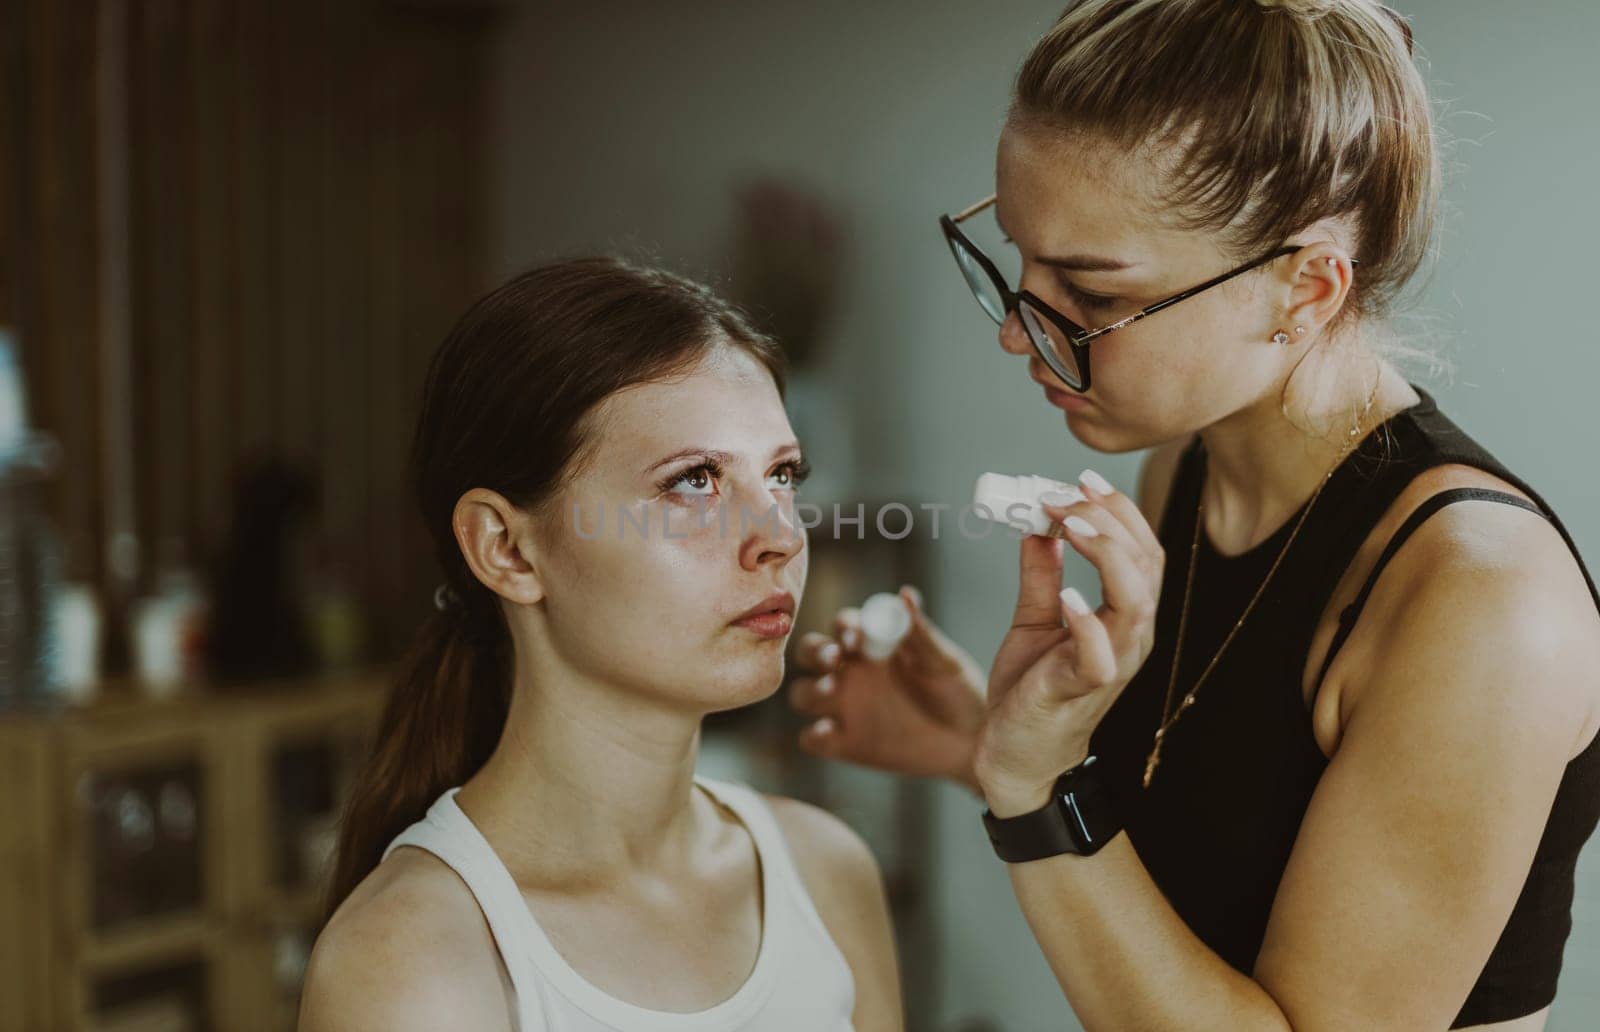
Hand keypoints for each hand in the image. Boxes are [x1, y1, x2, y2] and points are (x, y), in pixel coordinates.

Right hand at [788, 586, 986, 789]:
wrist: (971, 743)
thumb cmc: (960, 694)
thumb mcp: (944, 662)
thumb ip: (920, 632)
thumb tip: (905, 594)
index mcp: (873, 646)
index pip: (844, 625)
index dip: (844, 626)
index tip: (855, 635)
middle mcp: (852, 673)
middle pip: (810, 653)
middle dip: (815, 652)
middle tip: (834, 658)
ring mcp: (844, 708)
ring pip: (803, 693)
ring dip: (810, 689)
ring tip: (832, 690)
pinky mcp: (844, 743)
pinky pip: (812, 739)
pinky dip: (813, 735)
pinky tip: (830, 731)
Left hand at [974, 472, 1164, 815]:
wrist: (1014, 756)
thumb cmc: (1031, 691)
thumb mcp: (1034, 620)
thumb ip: (1040, 575)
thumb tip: (1036, 527)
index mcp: (1124, 617)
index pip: (1141, 551)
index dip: (1116, 510)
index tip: (1079, 479)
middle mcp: (1130, 637)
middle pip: (1147, 565)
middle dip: (1111, 519)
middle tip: (1066, 494)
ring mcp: (1113, 664)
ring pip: (1136, 601)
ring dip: (1105, 555)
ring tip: (1069, 524)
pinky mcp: (1082, 689)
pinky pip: (1100, 653)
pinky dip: (1087, 619)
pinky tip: (1066, 593)